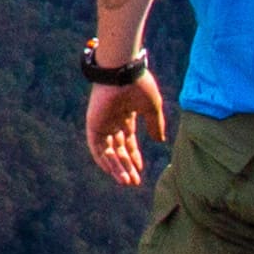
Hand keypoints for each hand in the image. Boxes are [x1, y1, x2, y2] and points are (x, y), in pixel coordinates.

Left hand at [84, 63, 167, 185]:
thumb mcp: (152, 108)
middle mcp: (113, 121)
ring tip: (126, 181)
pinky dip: (102, 159)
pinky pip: (96, 146)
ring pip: (108, 151)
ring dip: (116, 167)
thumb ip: (155, 124)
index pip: (128, 142)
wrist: (123, 71)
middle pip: (118, 150)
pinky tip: (112, 171)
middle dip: (125, 166)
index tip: (140, 170)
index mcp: (126, 116)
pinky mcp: (93, 123)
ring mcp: (102, 123)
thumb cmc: (139, 85)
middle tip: (133, 182)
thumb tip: (160, 140)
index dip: (133, 157)